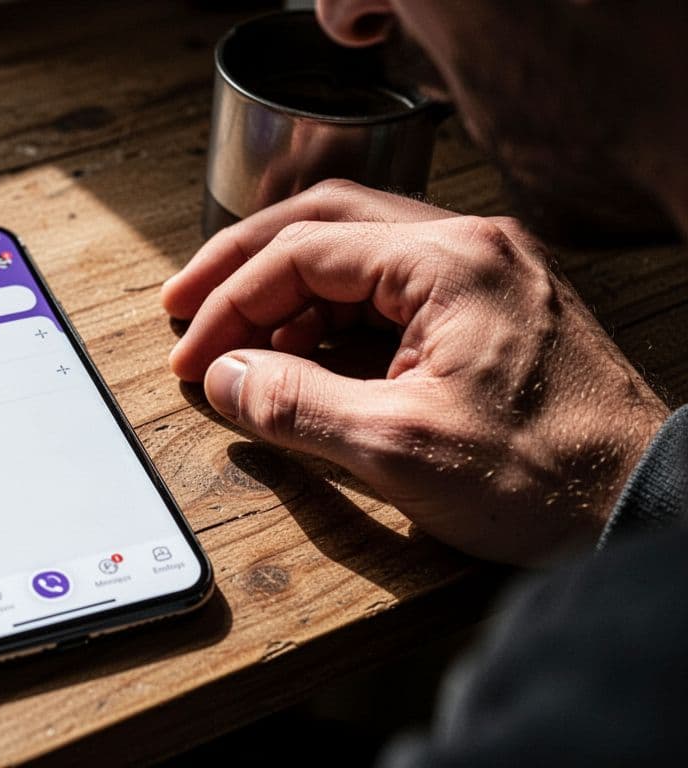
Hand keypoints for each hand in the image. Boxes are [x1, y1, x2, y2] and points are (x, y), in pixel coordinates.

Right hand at [163, 180, 668, 564]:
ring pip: (354, 249)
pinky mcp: (488, 308)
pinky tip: (300, 353)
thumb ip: (296, 404)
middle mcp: (469, 246)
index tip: (191, 355)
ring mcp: (483, 272)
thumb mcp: (398, 449)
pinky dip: (330, 313)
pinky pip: (388, 287)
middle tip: (184, 305)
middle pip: (323, 221)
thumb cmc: (546, 479)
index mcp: (450, 261)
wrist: (644, 508)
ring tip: (236, 340)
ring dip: (285, 287)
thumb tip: (224, 376)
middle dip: (243, 264)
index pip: (303, 253)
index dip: (230, 304)